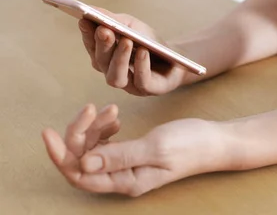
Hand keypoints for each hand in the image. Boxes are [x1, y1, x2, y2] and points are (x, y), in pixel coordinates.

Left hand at [42, 104, 233, 196]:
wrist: (215, 141)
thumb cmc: (191, 145)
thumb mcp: (155, 147)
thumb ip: (120, 156)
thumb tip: (84, 163)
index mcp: (126, 181)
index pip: (80, 174)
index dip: (60, 154)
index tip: (48, 132)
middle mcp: (122, 177)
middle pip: (83, 160)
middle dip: (80, 133)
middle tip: (90, 108)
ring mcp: (127, 166)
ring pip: (93, 150)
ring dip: (94, 128)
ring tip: (110, 108)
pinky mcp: (133, 154)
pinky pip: (107, 144)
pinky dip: (106, 128)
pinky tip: (115, 116)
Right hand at [78, 9, 189, 95]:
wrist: (176, 58)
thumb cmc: (149, 42)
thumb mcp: (132, 26)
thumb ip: (112, 19)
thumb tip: (92, 10)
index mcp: (105, 57)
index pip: (91, 46)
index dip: (87, 34)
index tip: (84, 20)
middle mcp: (112, 72)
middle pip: (101, 62)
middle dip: (103, 45)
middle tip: (105, 30)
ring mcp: (129, 84)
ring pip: (116, 77)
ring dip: (120, 58)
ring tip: (126, 41)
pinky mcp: (148, 89)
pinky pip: (142, 80)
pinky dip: (141, 65)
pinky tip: (143, 51)